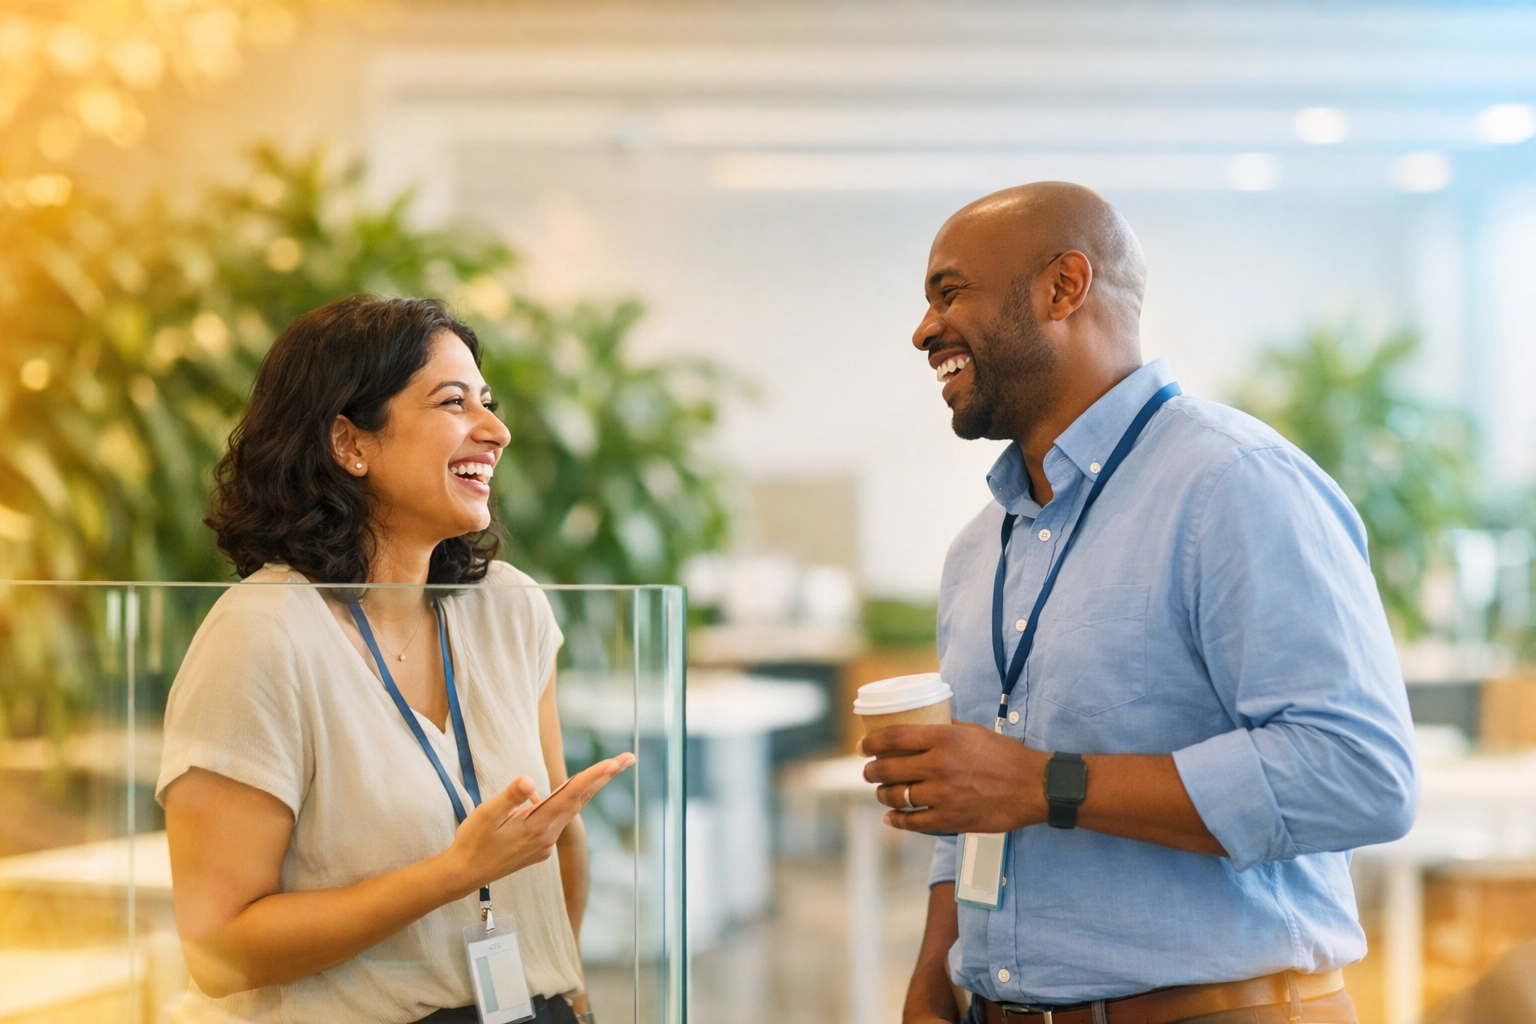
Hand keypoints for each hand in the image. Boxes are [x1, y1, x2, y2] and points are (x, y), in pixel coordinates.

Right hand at [444, 754, 636, 891]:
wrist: (464, 875)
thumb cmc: (472, 841)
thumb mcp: (484, 815)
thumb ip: (509, 797)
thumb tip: (530, 779)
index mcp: (535, 826)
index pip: (570, 796)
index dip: (593, 778)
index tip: (614, 764)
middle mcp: (547, 836)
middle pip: (580, 800)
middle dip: (604, 778)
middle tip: (628, 758)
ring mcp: (545, 844)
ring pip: (571, 809)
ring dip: (588, 788)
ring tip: (609, 767)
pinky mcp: (540, 847)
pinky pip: (556, 819)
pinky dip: (563, 802)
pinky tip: (548, 796)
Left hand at [862, 723, 1045, 833]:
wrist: (1034, 787)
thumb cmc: (1006, 756)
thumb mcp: (974, 731)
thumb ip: (945, 728)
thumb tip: (920, 723)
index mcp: (945, 738)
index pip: (894, 737)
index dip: (871, 743)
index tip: (862, 747)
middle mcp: (940, 765)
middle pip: (889, 768)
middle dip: (871, 771)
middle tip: (869, 771)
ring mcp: (944, 794)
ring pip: (897, 796)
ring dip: (882, 794)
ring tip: (880, 792)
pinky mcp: (951, 819)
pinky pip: (913, 822)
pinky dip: (896, 820)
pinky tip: (891, 817)